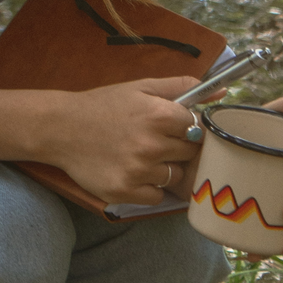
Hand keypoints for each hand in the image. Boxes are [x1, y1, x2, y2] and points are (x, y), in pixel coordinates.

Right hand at [43, 77, 202, 205]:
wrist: (61, 128)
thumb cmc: (103, 105)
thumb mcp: (140, 87)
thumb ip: (181, 86)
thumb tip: (221, 91)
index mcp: (159, 115)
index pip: (197, 129)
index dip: (186, 128)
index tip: (172, 127)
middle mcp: (152, 145)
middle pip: (189, 154)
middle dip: (177, 148)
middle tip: (154, 141)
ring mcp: (138, 171)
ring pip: (174, 176)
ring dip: (163, 168)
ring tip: (140, 156)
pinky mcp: (125, 192)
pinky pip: (156, 196)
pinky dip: (149, 187)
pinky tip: (132, 172)